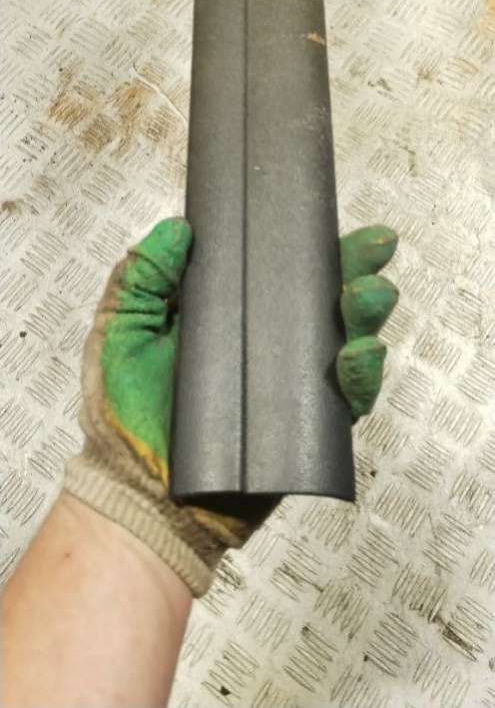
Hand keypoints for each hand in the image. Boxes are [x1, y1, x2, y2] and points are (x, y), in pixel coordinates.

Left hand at [65, 219, 397, 595]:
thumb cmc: (124, 413)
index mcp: (231, 311)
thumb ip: (142, 277)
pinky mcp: (309, 428)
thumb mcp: (121, 331)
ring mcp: (294, 384)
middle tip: (374, 249)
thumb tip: (181, 226)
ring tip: (366, 295)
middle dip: (357, 266)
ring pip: (349, 339)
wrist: (136, 498)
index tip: (324, 216)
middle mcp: (270, 342)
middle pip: (327, 295)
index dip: (308, 240)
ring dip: (368, 312)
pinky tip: (359, 354)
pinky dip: (364, 376)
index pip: (279, 267)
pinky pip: (350, 399)